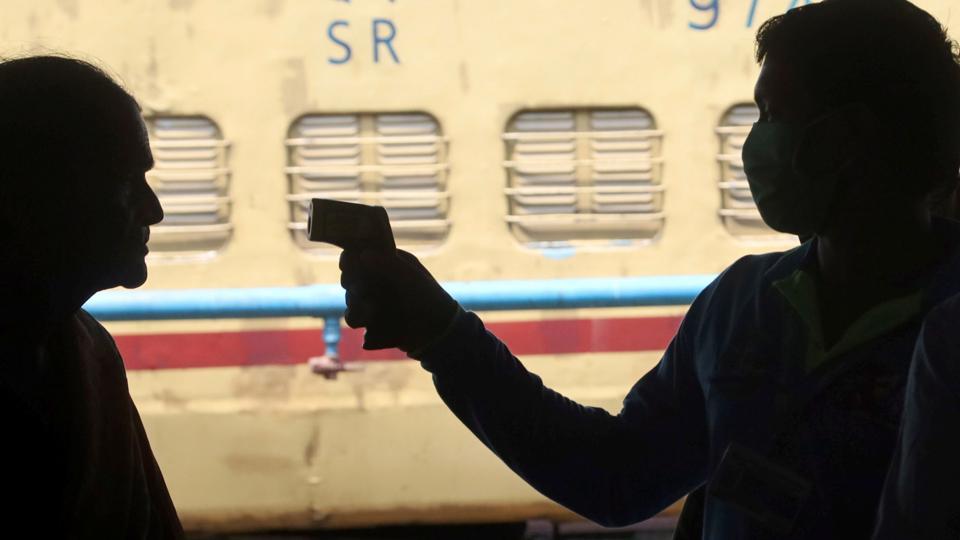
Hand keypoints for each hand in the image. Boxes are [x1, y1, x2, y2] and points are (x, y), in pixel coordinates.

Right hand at [339, 249, 458, 352]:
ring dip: (356, 303)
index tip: (348, 266)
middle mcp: (378, 277)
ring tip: (370, 309)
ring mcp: (374, 298)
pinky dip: (358, 317)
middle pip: (350, 276)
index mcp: (388, 261)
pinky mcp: (372, 317)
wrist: (437, 333)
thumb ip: (388, 265)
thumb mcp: (411, 278)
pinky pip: (353, 316)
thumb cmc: (429, 299)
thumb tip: (362, 255)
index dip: (351, 259)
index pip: (360, 254)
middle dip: (353, 284)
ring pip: (350, 298)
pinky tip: (369, 319)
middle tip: (361, 289)